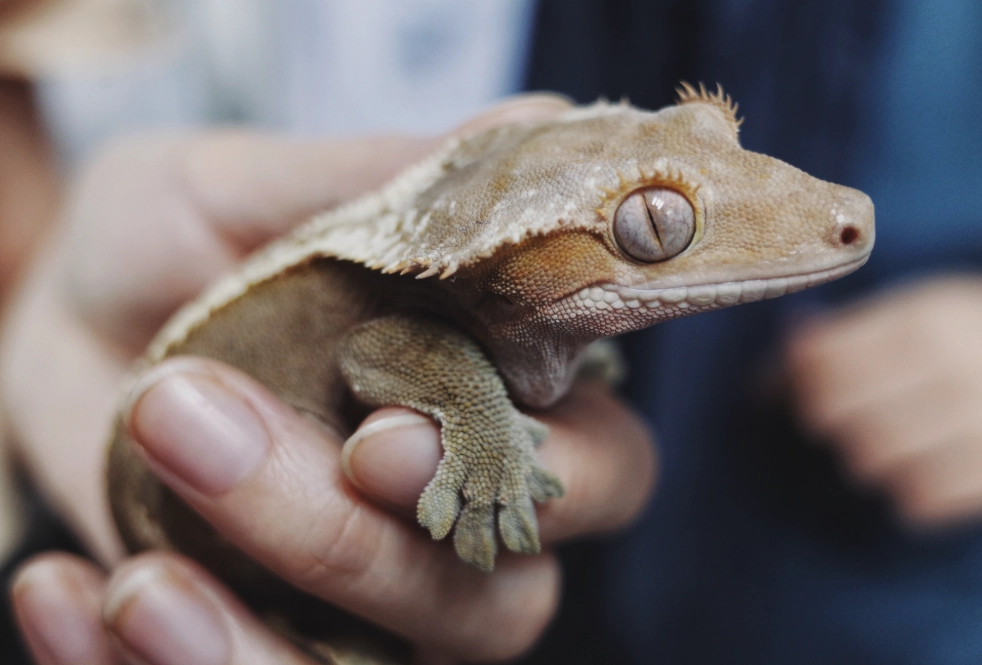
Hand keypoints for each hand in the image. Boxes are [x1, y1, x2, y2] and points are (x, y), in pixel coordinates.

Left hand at [2, 94, 656, 661]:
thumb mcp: (244, 193)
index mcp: (495, 404)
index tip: (384, 433)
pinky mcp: (273, 643)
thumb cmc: (170, 250)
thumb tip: (534, 124)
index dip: (532, 473)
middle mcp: (453, 520)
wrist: (58, 328)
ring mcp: (368, 604)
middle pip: (498, 602)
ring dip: (250, 638)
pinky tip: (66, 594)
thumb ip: (381, 181)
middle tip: (204, 433)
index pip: (595, 467)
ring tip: (136, 568)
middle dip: (362, 549)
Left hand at [786, 276, 981, 525]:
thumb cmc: (972, 340)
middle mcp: (952, 368)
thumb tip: (772, 374)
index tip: (797, 389)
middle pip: (835, 412)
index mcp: (925, 321)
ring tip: (886, 442)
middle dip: (825, 419)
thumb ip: (848, 335)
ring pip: (868, 459)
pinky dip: (908, 490)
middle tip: (839, 420)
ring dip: (864, 456)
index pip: (822, 361)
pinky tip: (920, 469)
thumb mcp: (920, 314)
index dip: (794, 379)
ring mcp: (980, 422)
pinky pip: (917, 499)